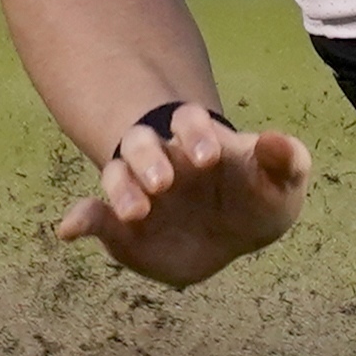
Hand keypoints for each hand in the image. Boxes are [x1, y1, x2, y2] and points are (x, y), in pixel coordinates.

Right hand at [58, 105, 308, 285]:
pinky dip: (79, 219)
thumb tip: (276, 140)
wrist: (231, 234)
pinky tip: (69, 230)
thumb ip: (286, 161)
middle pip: (142, 142)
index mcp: (199, 140)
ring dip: (121, 188)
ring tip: (136, 213)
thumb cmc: (256, 197)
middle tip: (164, 182)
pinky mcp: (120, 227)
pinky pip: (93, 217)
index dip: (196, 133)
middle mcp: (162, 159)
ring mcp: (138, 190)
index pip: (190, 121)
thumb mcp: (282, 183)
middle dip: (149, 158)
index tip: (209, 158)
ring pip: (117, 174)